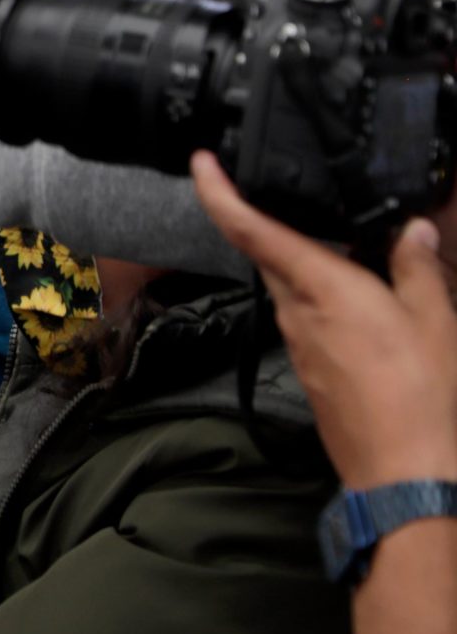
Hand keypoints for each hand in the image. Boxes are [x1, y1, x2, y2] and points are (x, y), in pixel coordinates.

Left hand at [193, 153, 456, 489]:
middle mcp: (295, 311)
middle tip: (291, 195)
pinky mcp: (310, 366)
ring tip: (350, 247)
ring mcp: (298, 342)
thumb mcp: (434, 318)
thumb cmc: (418, 394)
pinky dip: (325, 296)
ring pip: (291, 284)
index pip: (249, 229)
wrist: (402, 471)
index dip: (218, 191)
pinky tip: (361, 300)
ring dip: (309, 261)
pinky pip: (308, 316)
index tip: (201, 163)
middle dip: (273, 221)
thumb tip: (411, 231)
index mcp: (318, 287)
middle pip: (269, 253)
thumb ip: (416, 267)